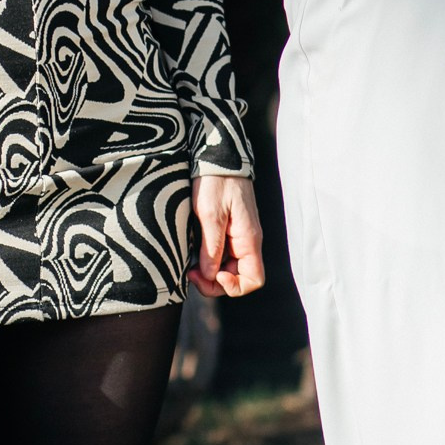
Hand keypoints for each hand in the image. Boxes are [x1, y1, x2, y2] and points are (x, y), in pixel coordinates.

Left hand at [191, 174, 265, 298]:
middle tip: (191, 274)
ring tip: (190, 266)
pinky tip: (194, 255)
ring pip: (228, 269)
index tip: (213, 276)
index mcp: (249, 239)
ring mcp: (238, 237)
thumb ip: (212, 248)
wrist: (218, 157)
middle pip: (238, 277)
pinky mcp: (228, 231)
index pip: (254, 279)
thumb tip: (211, 275)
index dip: (234, 286)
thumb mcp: (210, 215)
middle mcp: (247, 241)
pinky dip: (209, 262)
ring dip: (210, 274)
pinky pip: (222, 256)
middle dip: (215, 283)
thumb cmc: (216, 182)